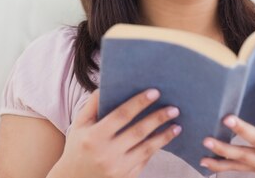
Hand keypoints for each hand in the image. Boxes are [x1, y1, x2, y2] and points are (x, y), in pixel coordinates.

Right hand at [49, 88, 181, 177]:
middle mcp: (107, 153)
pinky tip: (164, 139)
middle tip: (174, 108)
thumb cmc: (77, 148)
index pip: (121, 116)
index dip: (139, 103)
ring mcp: (118, 168)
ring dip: (164, 136)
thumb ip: (92, 105)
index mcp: (94, 137)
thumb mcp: (79, 125)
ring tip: (177, 125)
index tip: (155, 92)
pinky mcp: (126, 177)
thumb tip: (107, 85)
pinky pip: (144, 161)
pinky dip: (155, 149)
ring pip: (146, 149)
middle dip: (158, 118)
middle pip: (138, 132)